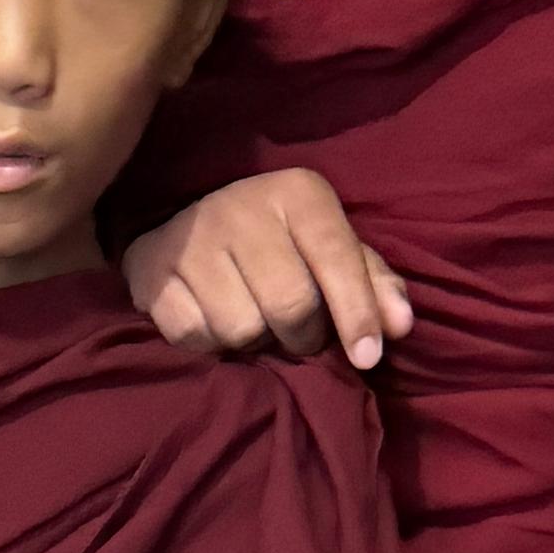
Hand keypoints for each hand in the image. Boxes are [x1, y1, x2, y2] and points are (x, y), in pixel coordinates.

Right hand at [124, 171, 411, 373]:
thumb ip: (371, 284)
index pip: (336, 259)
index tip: (367, 358)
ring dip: (255, 343)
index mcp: (298, 194)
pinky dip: (210, 344)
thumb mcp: (330, 251)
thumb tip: (400, 326)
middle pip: (290, 306)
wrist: (187, 223)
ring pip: (241, 329)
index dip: (356, 314)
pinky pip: (194, 336)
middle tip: (299, 336)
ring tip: (255, 325)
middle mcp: (242, 206)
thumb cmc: (279, 244)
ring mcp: (192, 237)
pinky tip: (215, 322)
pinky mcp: (153, 271)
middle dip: (303, 337)